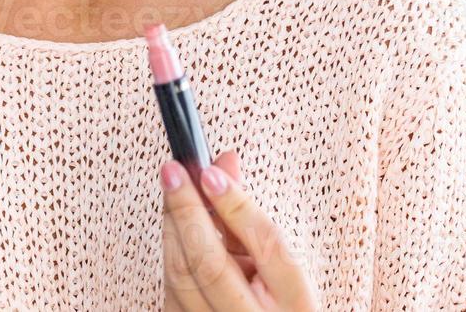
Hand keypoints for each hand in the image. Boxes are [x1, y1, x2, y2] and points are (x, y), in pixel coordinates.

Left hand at [161, 152, 318, 310]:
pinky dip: (170, 249)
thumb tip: (222, 166)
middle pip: (210, 264)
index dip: (235, 205)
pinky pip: (171, 287)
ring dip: (172, 225)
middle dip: (187, 210)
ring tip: (172, 187)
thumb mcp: (280, 267)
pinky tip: (173, 223)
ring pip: (181, 275)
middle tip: (174, 170)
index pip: (266, 246)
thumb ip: (250, 219)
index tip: (211, 171)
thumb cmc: (277, 303)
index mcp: (294, 301)